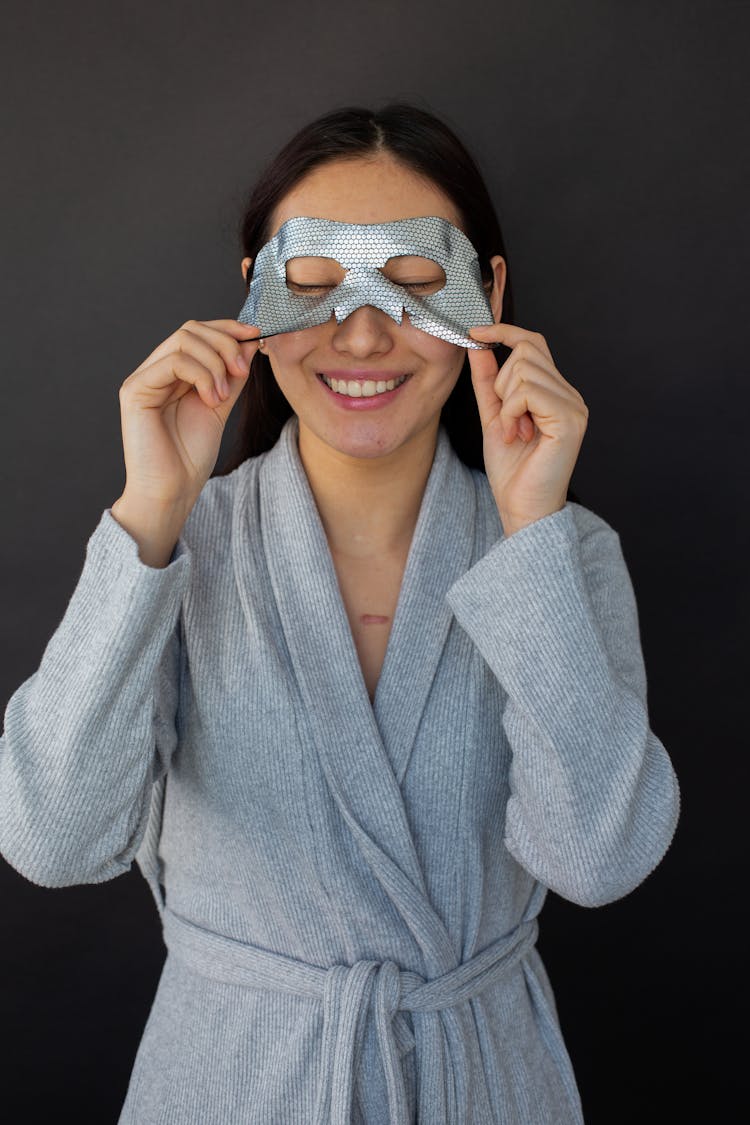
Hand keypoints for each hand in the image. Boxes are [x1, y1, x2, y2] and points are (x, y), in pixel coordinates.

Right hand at [116, 319, 259, 509]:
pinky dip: (202, 376)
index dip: (228, 329)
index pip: (198, 333)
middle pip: (191, 329)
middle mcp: (154, 370)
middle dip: (225, 343)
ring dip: (215, 364)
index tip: (257, 336)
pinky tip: (211, 400)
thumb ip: (231, 376)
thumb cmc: (190, 457)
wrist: (172, 491)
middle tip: (242, 371)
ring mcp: (143, 378)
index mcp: (173, 373)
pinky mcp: (135, 390)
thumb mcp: (221, 407)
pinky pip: (173, 362)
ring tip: (223, 397)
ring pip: (183, 340)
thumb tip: (249, 342)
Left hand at [467, 322, 588, 535]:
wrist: (521, 510)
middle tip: (506, 419)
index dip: (504, 331)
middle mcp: (570, 394)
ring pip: (524, 369)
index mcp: (555, 392)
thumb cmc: (512, 472)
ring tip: (513, 431)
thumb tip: (478, 344)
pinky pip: (528, 391)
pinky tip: (517, 434)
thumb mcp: (493, 416)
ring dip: (506, 402)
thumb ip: (487, 381)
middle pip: (526, 350)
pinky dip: (511, 411)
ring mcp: (574, 405)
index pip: (534, 343)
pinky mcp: (570, 419)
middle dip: (501, 381)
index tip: (474, 332)